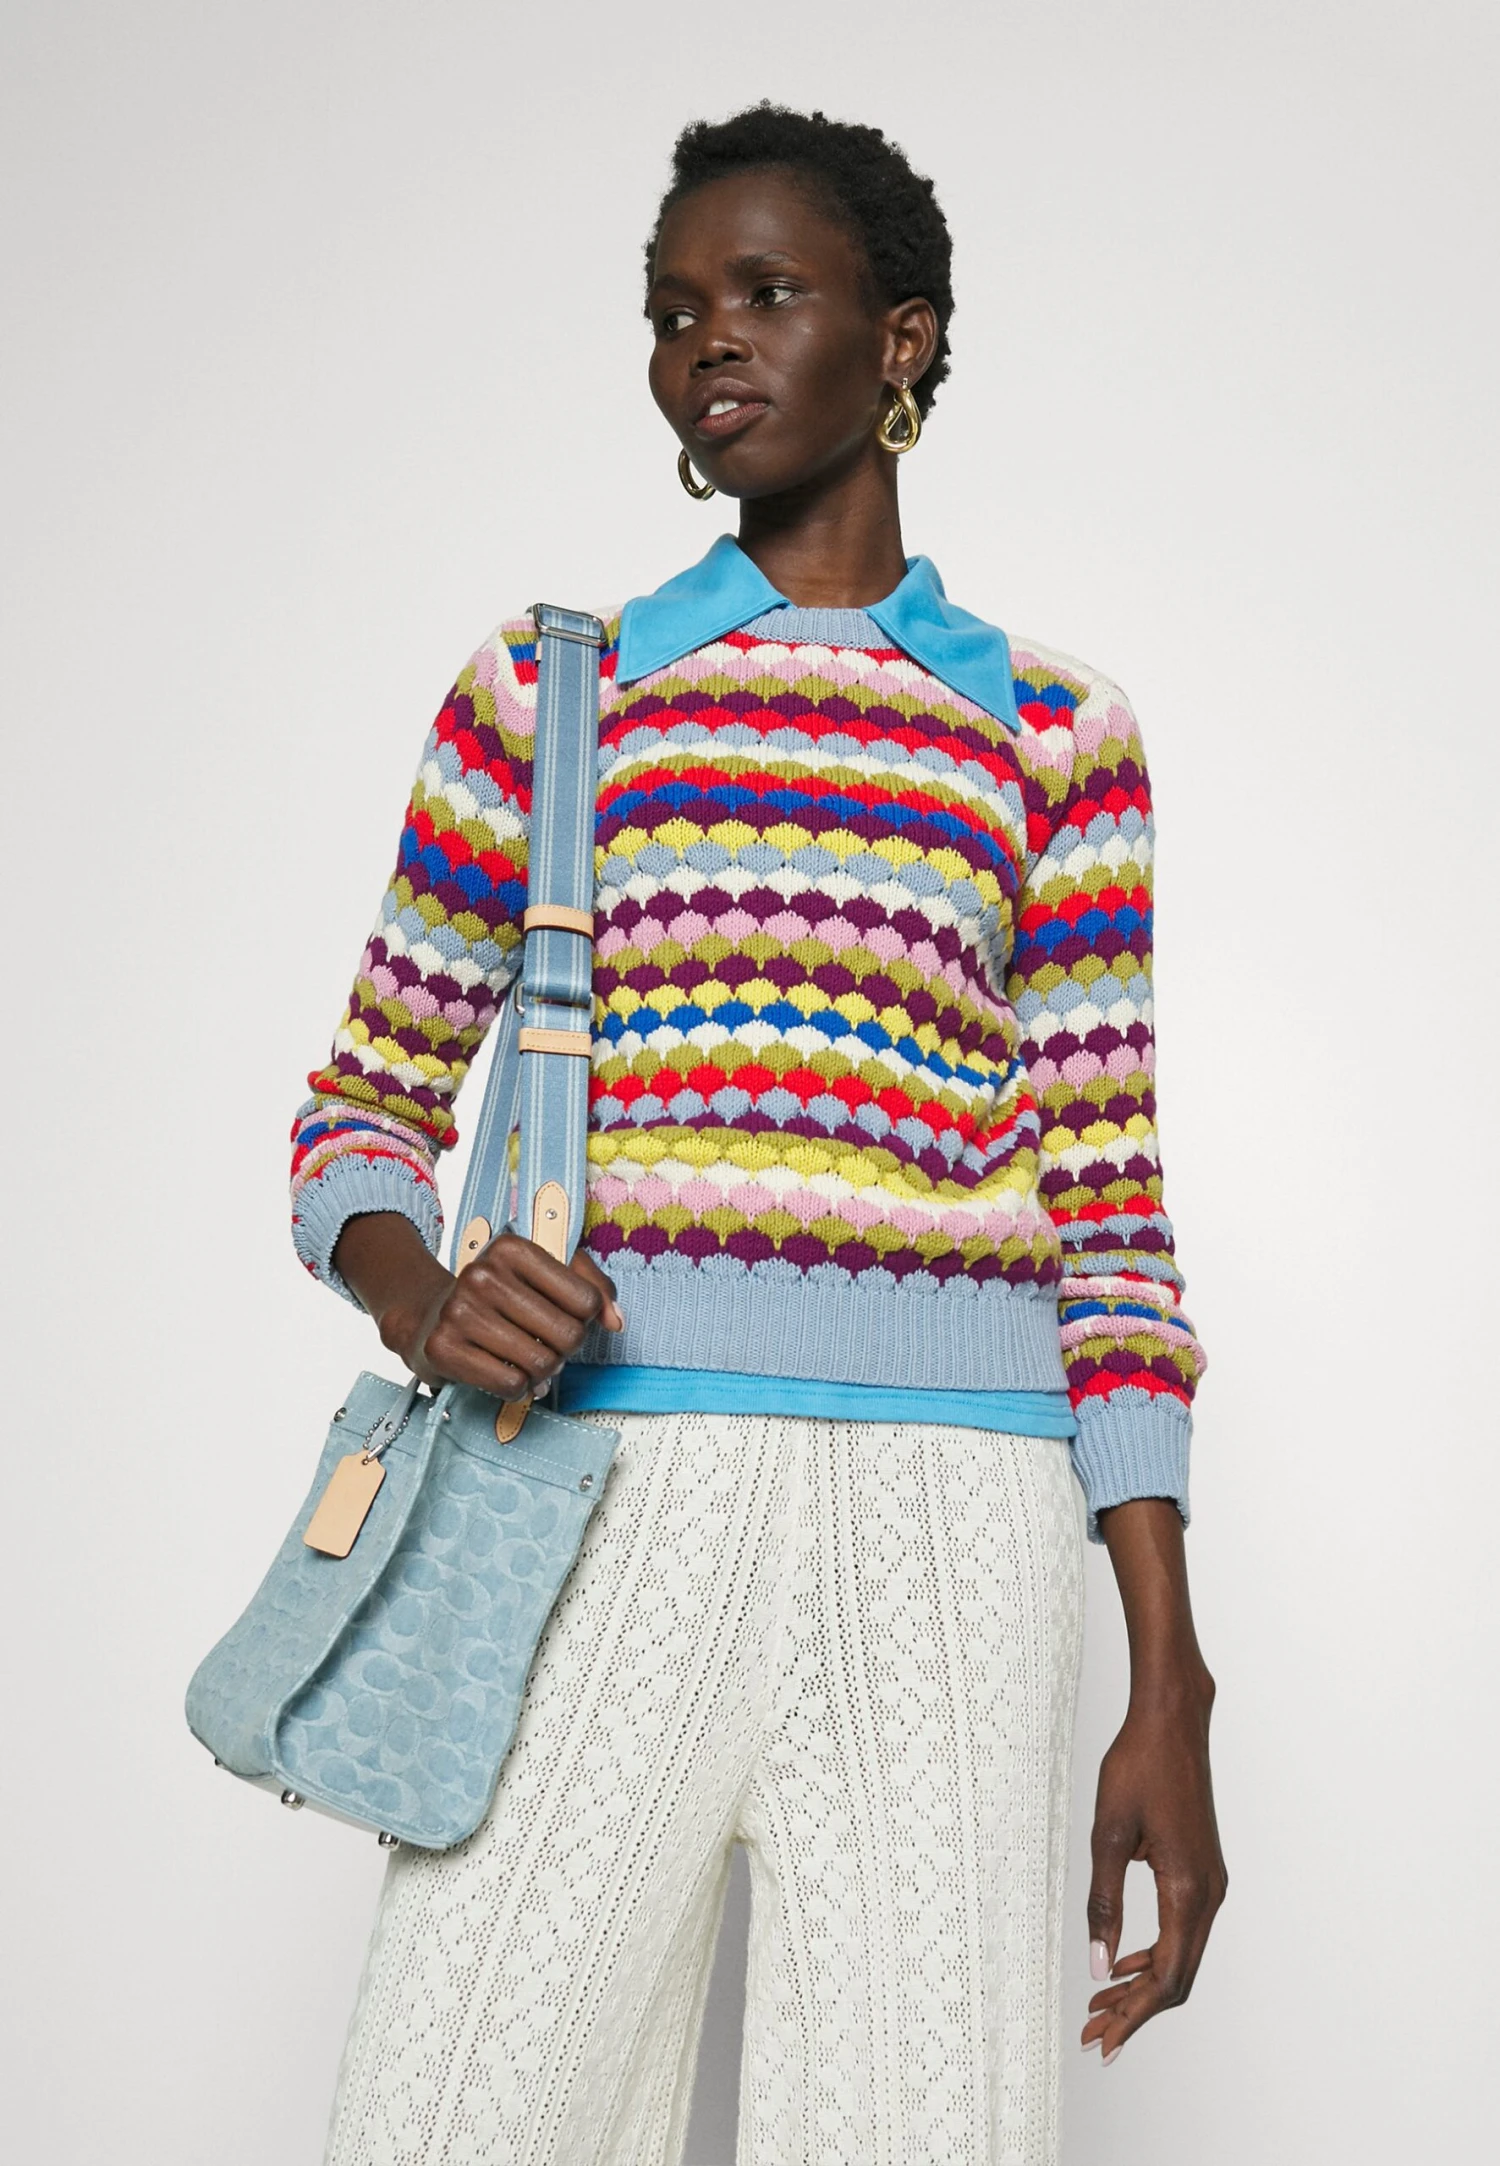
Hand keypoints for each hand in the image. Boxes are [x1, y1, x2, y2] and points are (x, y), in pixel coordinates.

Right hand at [393, 1233, 622, 1396]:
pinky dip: (518, 1388)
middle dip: (565, 1350)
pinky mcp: (443, 1348)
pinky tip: (506, 1373)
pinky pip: (511, 1385)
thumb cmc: (498, 1297)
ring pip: (541, 1363)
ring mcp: (458, 1311)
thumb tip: (616, 1321)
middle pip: (567, 1335)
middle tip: (548, 1346)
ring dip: (543, 1372)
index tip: (564, 1317)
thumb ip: (591, 1288)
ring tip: (527, 1360)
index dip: (585, 1319)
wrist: (428, 1316)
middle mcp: (482, 1274)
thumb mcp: (544, 1275)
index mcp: (512, 1248)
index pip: (585, 1299)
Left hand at [1083, 1497, 1226, 2063]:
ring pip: (1183, 1956)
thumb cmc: (1138, 1767)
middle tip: (1093, 2035)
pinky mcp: (1204, 1871)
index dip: (1132, 2015)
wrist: (1172, 1719)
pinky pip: (1185, 1931)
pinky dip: (1156, 1954)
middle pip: (1178, 1978)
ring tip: (1101, 2005)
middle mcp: (1209, 1894)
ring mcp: (1211, 1883)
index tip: (1100, 2040)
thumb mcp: (1107, 1834)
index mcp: (1188, 1890)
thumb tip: (1098, 1969)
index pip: (1166, 1978)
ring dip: (1144, 1985)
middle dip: (1136, 2011)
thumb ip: (1103, 1903)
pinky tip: (1124, 1958)